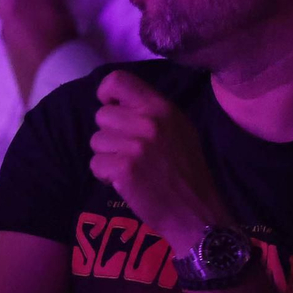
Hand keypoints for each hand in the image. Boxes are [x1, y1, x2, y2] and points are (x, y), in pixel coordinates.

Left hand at [90, 70, 229, 251]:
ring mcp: (136, 145)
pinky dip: (105, 176)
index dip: (107, 93)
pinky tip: (125, 182)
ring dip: (107, 156)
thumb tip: (118, 101)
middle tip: (128, 151)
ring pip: (96, 141)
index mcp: (162, 107)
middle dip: (109, 135)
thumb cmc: (187, 171)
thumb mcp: (179, 129)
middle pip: (102, 115)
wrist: (196, 212)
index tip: (113, 109)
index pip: (118, 80)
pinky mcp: (124, 169)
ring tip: (129, 168)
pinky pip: (96, 164)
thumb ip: (152, 112)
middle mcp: (148, 121)